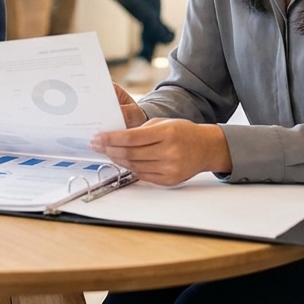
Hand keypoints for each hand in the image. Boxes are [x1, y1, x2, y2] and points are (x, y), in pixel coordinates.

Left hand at [90, 120, 231, 185]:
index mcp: (166, 133)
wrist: (206, 148)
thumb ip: (141, 130)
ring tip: (108, 152)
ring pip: (134, 166)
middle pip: (130, 154)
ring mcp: (169, 168)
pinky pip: (142, 175)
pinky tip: (123, 161)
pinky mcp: (169, 180)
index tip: (97, 138)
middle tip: (97, 145)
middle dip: (109, 149)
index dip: (111, 139)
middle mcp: (169, 152)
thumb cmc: (183, 132)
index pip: (131, 138)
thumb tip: (115, 137)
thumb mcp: (163, 123)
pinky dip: (130, 168)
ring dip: (117, 159)